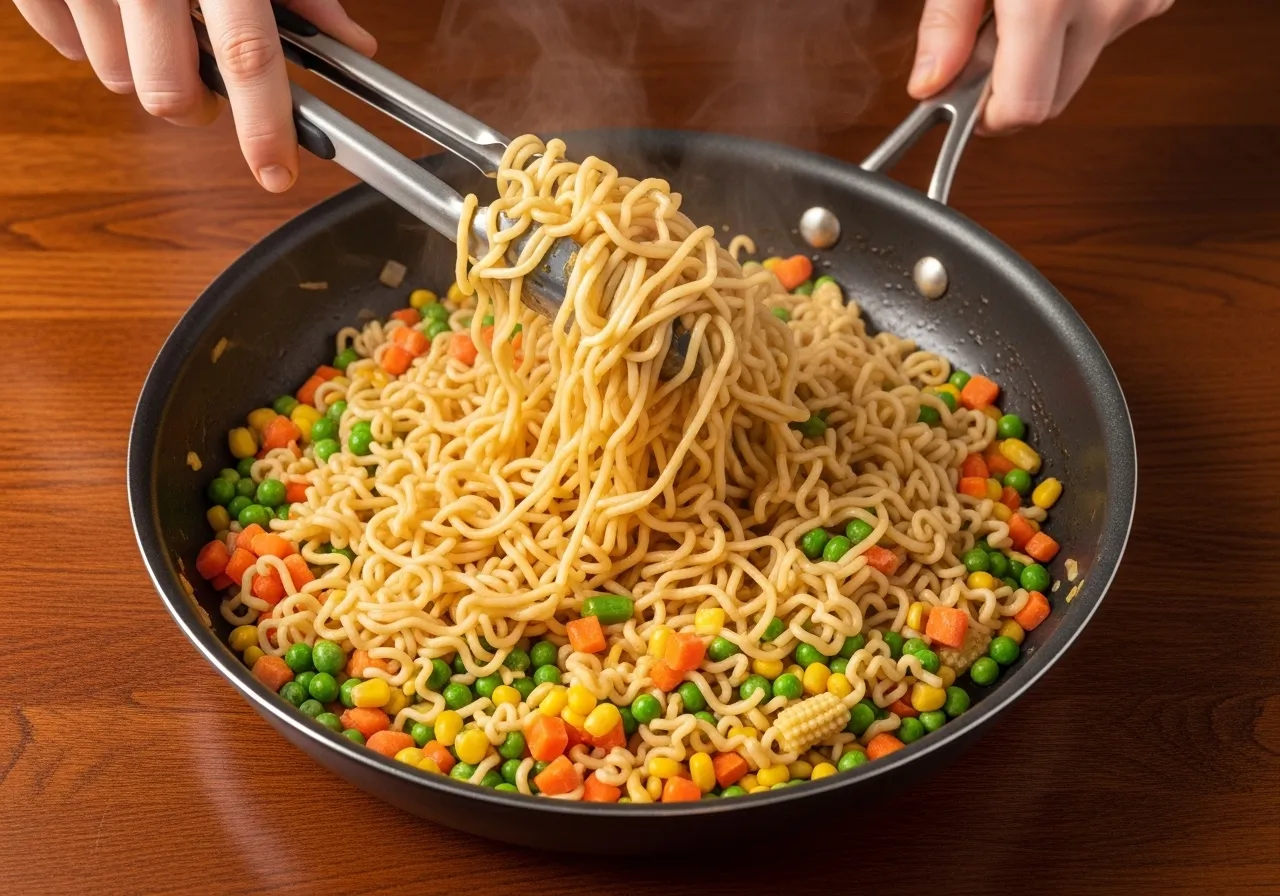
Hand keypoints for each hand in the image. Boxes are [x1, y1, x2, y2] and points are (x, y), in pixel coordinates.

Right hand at [14, 0, 374, 190]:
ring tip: (153, 23)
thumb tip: (350, 44)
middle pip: (166, 88)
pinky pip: (66, 46)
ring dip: (142, 69)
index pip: (245, 54)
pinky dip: (93, 39)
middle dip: (193, 107)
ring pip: (115, 77)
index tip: (277, 170)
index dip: (264, 124)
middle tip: (206, 89)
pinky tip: (111, 7)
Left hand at [908, 0, 1172, 132]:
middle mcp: (1105, 6)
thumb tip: (930, 85)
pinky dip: (1078, 20)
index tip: (963, 98)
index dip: (988, 114)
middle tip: (988, 35)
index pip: (1026, 110)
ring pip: (1079, 66)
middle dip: (1014, 83)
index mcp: (1049, 2)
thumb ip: (947, 24)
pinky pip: (1107, 31)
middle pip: (1054, 98)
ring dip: (1046, 50)